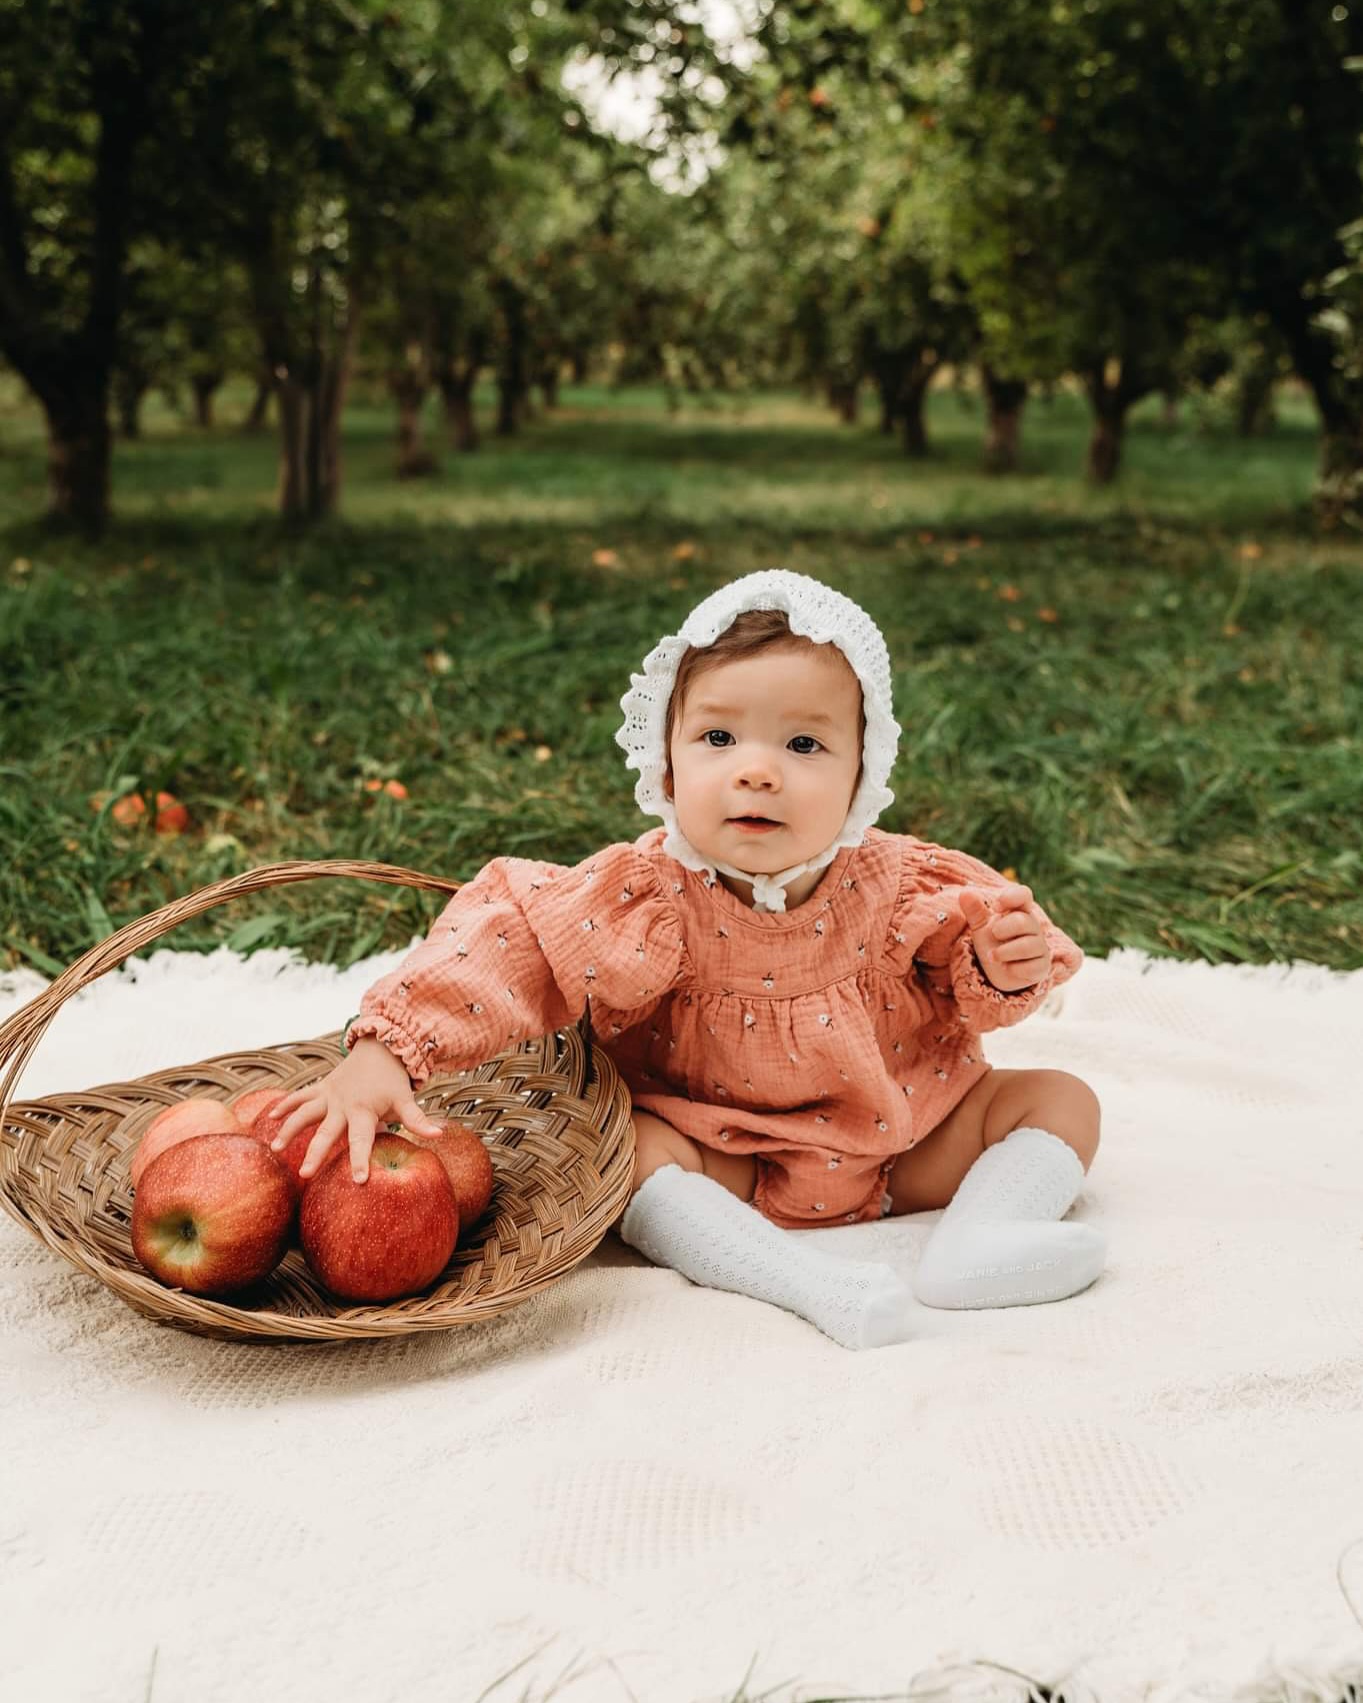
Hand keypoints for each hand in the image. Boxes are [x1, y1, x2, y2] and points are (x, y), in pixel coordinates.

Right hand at [268, 1038, 444, 1183]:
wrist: (380, 1048)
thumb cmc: (393, 1081)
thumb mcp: (406, 1099)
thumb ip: (418, 1120)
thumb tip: (440, 1135)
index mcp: (363, 1110)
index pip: (362, 1140)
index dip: (361, 1160)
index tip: (358, 1181)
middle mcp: (342, 1103)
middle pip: (327, 1132)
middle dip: (315, 1153)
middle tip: (305, 1175)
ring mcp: (328, 1095)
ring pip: (305, 1112)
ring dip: (289, 1129)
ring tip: (275, 1148)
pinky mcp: (321, 1088)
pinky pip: (300, 1096)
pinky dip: (285, 1105)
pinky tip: (270, 1117)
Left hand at [957, 884, 1051, 992]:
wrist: (997, 972)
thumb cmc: (992, 942)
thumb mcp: (980, 926)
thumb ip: (974, 910)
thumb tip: (966, 892)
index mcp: (1019, 911)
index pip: (1024, 895)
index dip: (1011, 896)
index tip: (996, 907)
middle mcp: (1033, 926)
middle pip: (1023, 921)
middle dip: (1003, 929)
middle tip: (993, 934)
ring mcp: (1040, 946)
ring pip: (1027, 946)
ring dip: (1004, 952)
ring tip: (991, 956)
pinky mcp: (1042, 966)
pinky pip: (1031, 967)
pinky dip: (1014, 969)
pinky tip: (1007, 968)